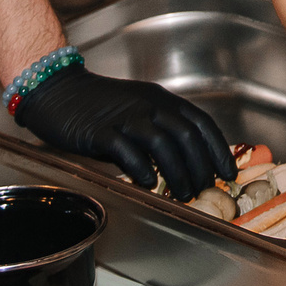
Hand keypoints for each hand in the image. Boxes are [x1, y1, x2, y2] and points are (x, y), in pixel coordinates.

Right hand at [17, 62, 236, 195]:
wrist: (57, 91)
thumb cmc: (99, 107)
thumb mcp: (137, 113)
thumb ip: (159, 134)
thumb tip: (184, 166)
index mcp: (162, 99)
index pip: (201, 123)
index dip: (218, 149)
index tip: (228, 172)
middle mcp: (148, 105)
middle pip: (186, 135)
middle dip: (201, 166)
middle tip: (205, 189)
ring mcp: (125, 116)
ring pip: (163, 143)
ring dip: (178, 171)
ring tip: (183, 194)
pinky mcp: (100, 131)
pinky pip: (127, 150)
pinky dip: (141, 168)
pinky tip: (148, 183)